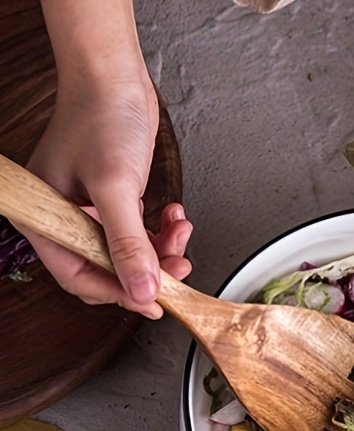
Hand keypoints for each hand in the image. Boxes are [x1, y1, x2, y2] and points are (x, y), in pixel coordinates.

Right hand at [24, 76, 189, 317]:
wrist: (115, 78)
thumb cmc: (101, 119)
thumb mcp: (116, 189)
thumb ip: (128, 245)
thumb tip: (142, 292)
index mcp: (46, 219)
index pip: (80, 277)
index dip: (118, 293)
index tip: (153, 302)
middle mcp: (64, 219)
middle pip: (107, 270)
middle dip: (146, 271)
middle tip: (177, 269)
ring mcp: (90, 211)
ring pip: (128, 253)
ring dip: (160, 250)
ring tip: (180, 235)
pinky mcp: (114, 202)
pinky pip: (139, 233)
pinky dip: (161, 230)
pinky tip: (175, 216)